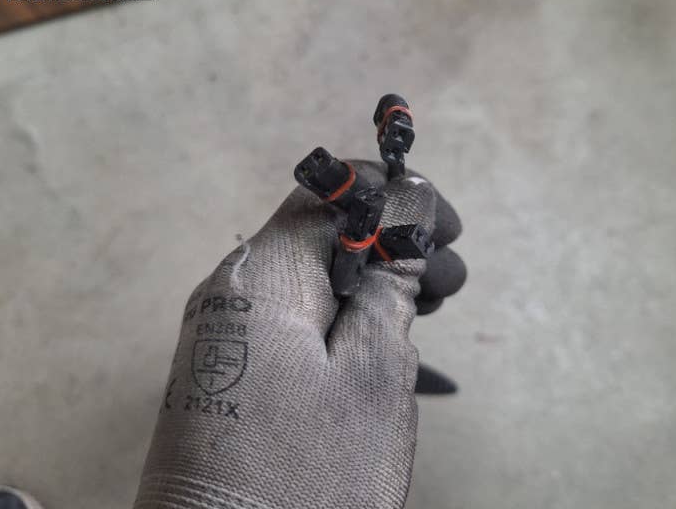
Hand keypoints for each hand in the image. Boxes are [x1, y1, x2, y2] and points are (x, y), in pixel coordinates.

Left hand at [134, 161, 463, 508]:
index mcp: (263, 278)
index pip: (329, 196)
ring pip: (311, 280)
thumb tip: (402, 227)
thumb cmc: (304, 478)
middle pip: (321, 238)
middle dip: (392, 246)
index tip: (446, 229)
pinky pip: (294, 319)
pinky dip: (342, 318)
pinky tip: (381, 339)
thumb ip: (390, 290)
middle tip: (447, 282)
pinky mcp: (232, 370)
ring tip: (427, 308)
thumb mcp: (373, 377)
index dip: (394, 199)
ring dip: (372, 285)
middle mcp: (235, 293)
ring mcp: (228, 334)